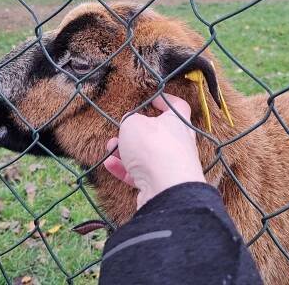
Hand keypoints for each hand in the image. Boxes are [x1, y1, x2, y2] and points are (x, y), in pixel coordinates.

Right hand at [104, 93, 205, 208]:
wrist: (166, 189)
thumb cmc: (153, 148)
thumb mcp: (133, 124)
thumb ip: (130, 120)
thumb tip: (129, 122)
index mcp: (178, 122)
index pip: (177, 106)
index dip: (165, 100)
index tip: (152, 99)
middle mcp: (179, 143)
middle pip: (157, 133)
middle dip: (135, 132)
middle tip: (121, 130)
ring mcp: (171, 166)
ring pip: (146, 155)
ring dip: (126, 151)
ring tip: (110, 147)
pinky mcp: (161, 184)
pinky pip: (141, 174)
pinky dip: (124, 170)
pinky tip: (109, 165)